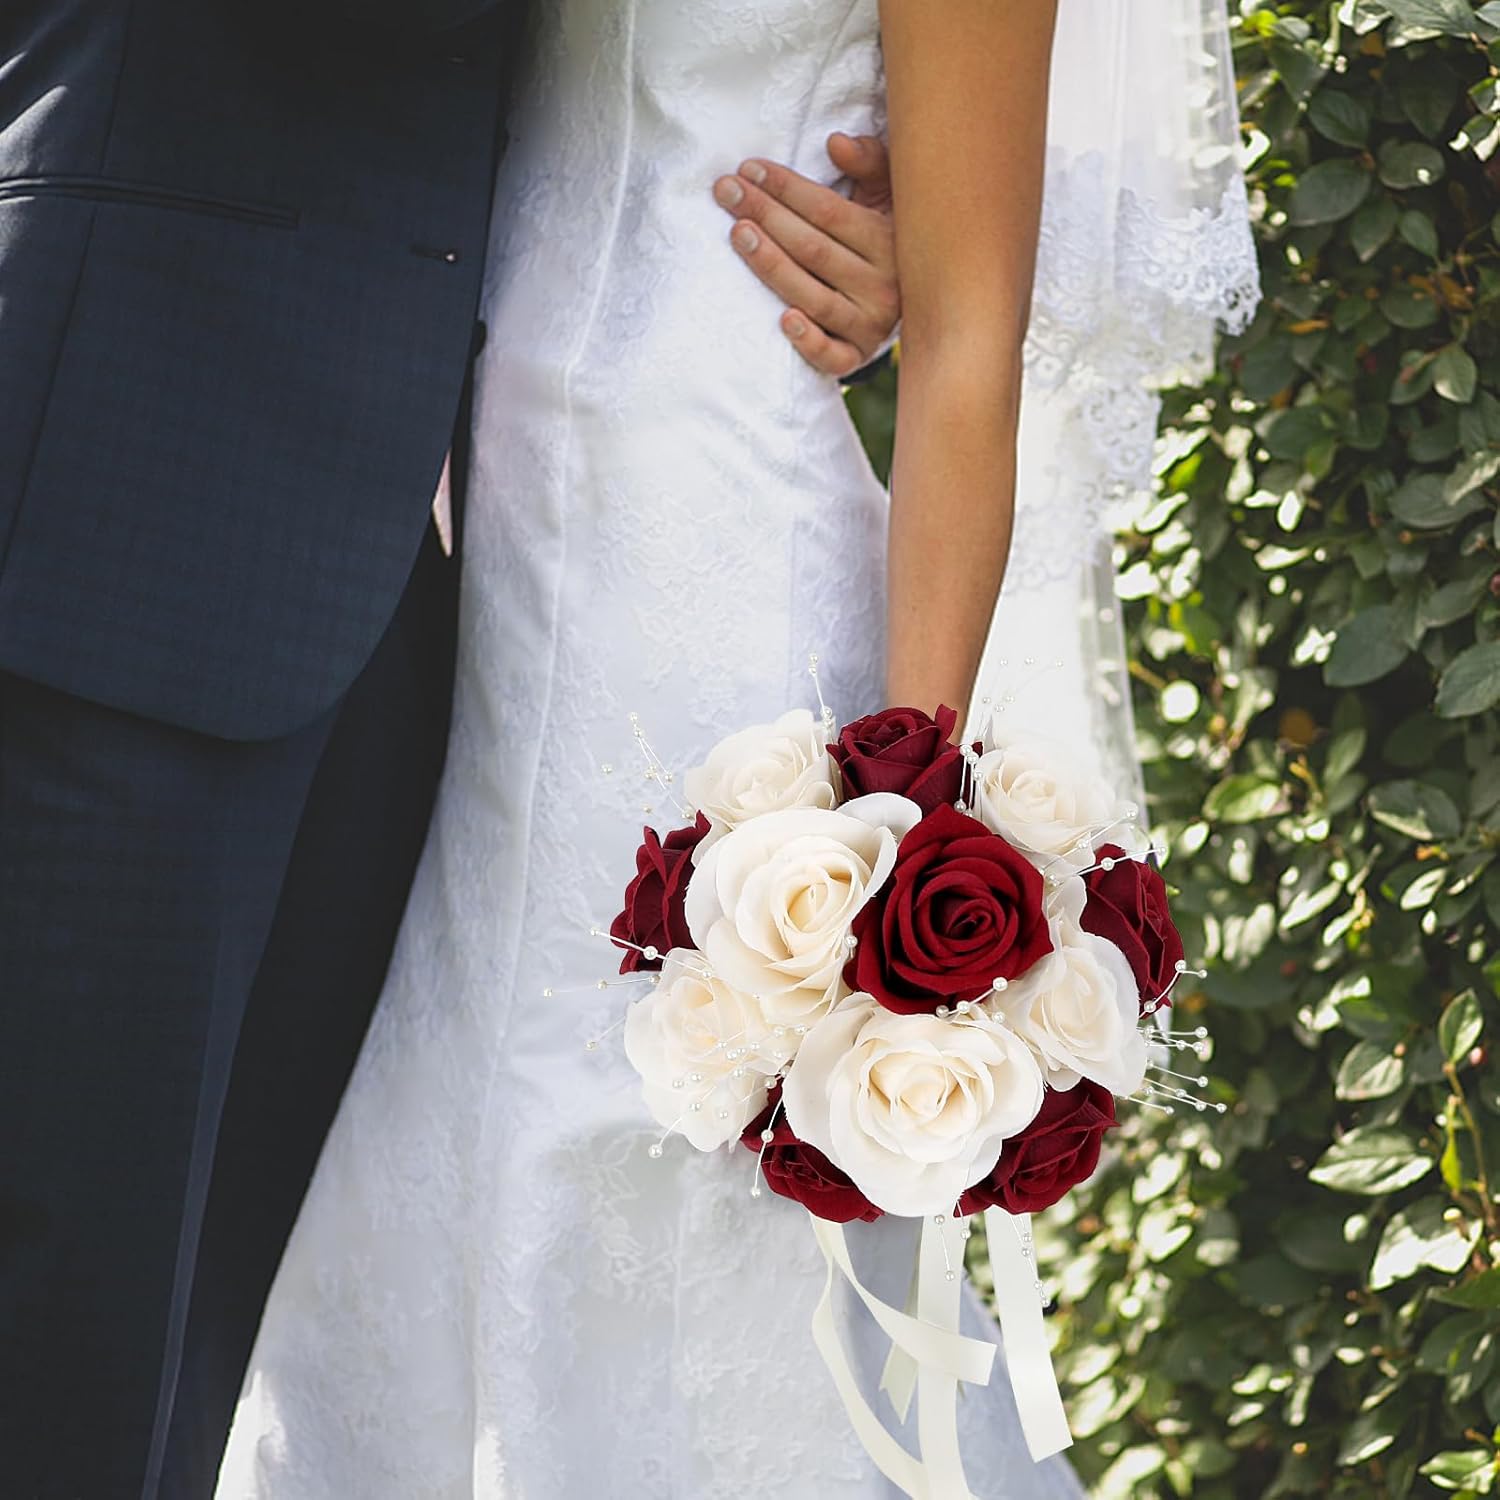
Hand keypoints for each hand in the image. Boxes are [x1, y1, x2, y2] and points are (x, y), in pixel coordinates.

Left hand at [713, 133, 898, 378]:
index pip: (828, 212)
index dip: (786, 188)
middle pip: (814, 249)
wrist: (914, 305)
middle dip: (766, 216)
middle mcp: (884, 285)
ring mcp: (870, 325)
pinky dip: (809, 341)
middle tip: (726, 192)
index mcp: (889, 241)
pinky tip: (783, 320)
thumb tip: (835, 142)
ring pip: (814, 297)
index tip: (748, 168)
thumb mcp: (887, 196)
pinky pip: (832, 357)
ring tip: (737, 233)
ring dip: (772, 265)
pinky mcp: (856, 357)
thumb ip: (869, 162)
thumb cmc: (883, 239)